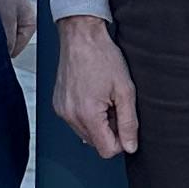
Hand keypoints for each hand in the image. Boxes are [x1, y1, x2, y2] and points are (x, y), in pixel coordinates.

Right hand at [53, 14, 140, 158]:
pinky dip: (86, 114)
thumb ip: (129, 123)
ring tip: (102, 97)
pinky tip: (91, 94)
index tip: (124, 122)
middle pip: (96, 143)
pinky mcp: (58, 104)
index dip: (121, 140)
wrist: (81, 36)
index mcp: (88, 114)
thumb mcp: (125, 90)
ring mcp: (62, 110)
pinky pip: (76, 121)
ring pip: (86, 133)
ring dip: (98, 122)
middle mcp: (70, 116)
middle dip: (109, 129)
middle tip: (114, 104)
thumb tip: (130, 146)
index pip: (107, 150)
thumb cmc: (102, 57)